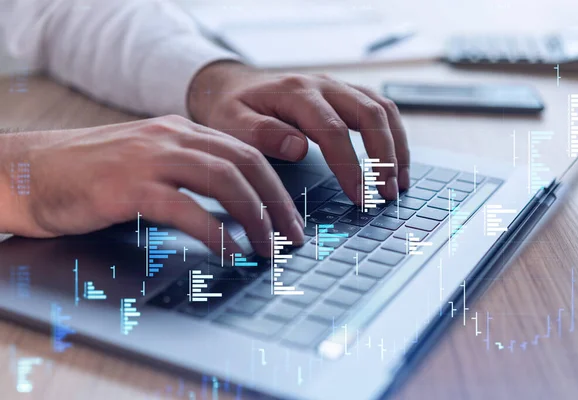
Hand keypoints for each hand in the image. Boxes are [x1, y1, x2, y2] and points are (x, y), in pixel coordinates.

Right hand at [0, 115, 304, 256]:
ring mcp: (150, 158)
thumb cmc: (91, 174)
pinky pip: (185, 208)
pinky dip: (215, 232)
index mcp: (181, 130)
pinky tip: (230, 252)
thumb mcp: (149, 162)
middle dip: (277, 204)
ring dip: (255, 218)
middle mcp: (172, 137)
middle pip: (244, 165)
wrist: (28, 171)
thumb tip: (235, 208)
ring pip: (224, 180)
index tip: (291, 218)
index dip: (276, 188)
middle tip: (293, 238)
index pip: (245, 153)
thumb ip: (190, 174)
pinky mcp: (127, 185)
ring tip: (269, 249)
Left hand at [188, 62, 409, 203]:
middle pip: (369, 114)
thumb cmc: (233, 109)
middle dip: (384, 156)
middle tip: (387, 193)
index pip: (333, 130)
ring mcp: (338, 87)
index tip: (360, 196)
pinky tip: (396, 161)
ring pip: (382, 109)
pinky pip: (381, 108)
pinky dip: (395, 134)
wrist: (234, 86)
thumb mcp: (232, 123)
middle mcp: (323, 85)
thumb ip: (262, 134)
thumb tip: (299, 147)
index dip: (351, 166)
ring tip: (399, 183)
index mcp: (296, 93)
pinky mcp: (346, 94)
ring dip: (397, 146)